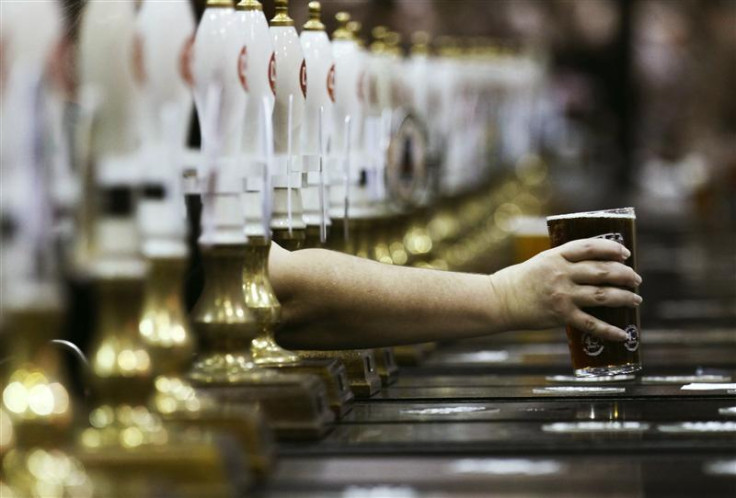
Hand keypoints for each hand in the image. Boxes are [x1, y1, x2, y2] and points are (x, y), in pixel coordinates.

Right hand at [489, 238, 641, 340]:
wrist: (500, 301)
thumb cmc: (521, 281)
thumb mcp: (542, 262)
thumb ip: (564, 262)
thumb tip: (595, 268)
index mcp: (556, 256)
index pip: (589, 247)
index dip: (611, 248)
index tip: (625, 253)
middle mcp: (561, 273)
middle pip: (602, 271)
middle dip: (624, 275)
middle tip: (636, 279)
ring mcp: (562, 294)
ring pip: (602, 295)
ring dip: (624, 297)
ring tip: (635, 299)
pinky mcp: (560, 315)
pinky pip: (591, 324)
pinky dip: (609, 330)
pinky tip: (624, 333)